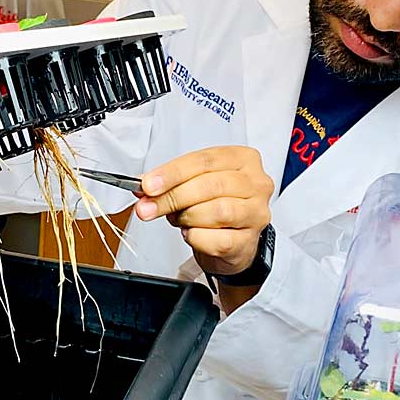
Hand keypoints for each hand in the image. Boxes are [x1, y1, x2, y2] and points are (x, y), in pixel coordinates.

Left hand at [134, 146, 274, 275]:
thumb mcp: (192, 184)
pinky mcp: (250, 240)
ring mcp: (256, 212)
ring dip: (187, 217)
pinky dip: (196, 238)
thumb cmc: (214, 204)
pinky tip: (191, 233)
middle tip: (148, 208)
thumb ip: (169, 183)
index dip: (172, 173)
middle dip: (172, 197)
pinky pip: (218, 240)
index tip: (148, 185)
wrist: (231, 241)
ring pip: (217, 211)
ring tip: (178, 219)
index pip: (203, 161)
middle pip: (210, 185)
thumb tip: (143, 189)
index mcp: (242, 159)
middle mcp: (256, 183)